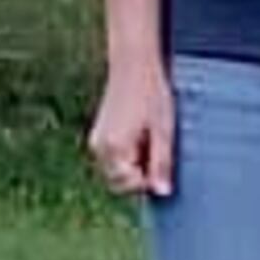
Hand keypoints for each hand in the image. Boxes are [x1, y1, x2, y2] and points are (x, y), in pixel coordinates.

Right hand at [88, 62, 176, 199]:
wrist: (133, 65)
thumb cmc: (152, 94)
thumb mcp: (164, 129)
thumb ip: (161, 162)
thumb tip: (162, 193)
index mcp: (115, 148)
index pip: (129, 185)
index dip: (149, 180)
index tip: (162, 163)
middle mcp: (99, 148)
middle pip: (119, 183)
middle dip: (138, 176)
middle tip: (156, 151)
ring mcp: (96, 141)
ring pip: (115, 172)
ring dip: (132, 166)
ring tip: (148, 141)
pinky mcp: (98, 135)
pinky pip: (112, 159)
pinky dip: (126, 157)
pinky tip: (140, 136)